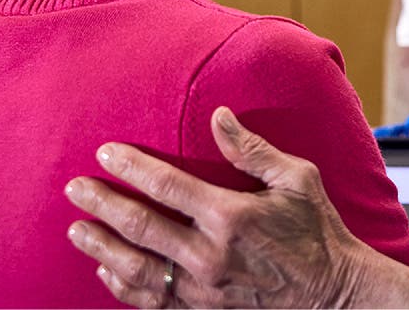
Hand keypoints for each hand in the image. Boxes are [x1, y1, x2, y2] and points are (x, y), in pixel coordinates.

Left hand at [64, 107, 371, 307]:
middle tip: (75, 189)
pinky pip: (151, 301)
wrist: (333, 294)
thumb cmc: (317, 231)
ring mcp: (202, 289)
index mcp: (230, 215)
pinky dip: (123, 287)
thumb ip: (252, 149)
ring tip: (77, 230)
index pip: (166, 185)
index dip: (131, 167)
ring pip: (136, 269)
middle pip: (140, 227)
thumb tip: (219, 116)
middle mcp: (209, 255)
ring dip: (101, 249)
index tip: (106, 153)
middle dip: (103, 205)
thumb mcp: (296, 179)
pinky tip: (106, 273)